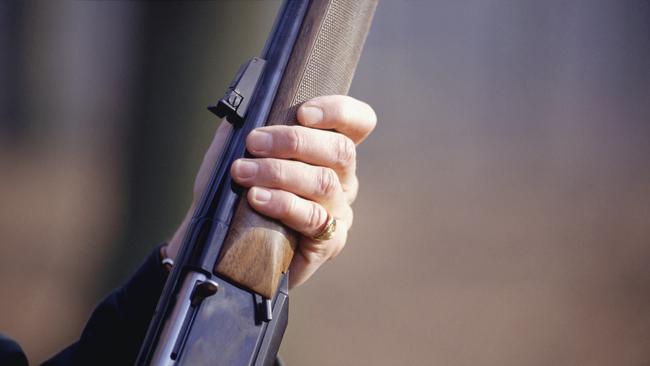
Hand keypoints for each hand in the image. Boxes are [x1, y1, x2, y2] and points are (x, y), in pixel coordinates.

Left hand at [167, 95, 375, 288]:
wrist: (226, 246)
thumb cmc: (238, 195)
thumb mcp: (239, 153)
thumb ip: (246, 127)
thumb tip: (245, 105)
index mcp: (330, 153)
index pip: (358, 123)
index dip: (339, 111)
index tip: (303, 113)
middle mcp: (343, 180)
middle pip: (340, 150)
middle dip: (294, 141)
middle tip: (255, 142)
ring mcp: (339, 212)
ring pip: (324, 182)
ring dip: (279, 172)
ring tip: (244, 172)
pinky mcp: (329, 242)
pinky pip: (314, 218)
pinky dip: (283, 204)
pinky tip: (257, 198)